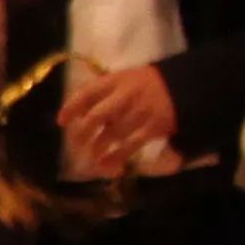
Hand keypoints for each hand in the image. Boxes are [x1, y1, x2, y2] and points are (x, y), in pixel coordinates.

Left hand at [55, 60, 179, 178]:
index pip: (88, 92)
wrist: (183, 87)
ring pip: (111, 135)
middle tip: (76, 144)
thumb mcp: (125, 78)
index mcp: (116, 80)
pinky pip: (129, 146)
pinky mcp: (153, 128)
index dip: (72, 107)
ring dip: (97, 148)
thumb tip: (78, 111)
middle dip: (82, 133)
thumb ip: (104, 92)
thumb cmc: (147, 84)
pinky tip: (106, 166)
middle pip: (96, 116)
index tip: (61, 121)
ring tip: (90, 157)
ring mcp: (139, 113)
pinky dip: (116, 158)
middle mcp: (125, 96)